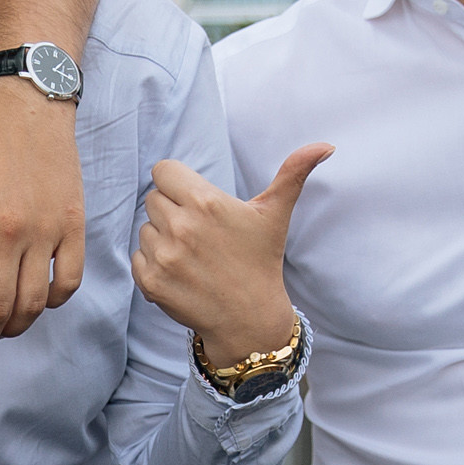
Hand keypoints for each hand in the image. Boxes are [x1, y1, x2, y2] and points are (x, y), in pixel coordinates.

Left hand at [136, 143, 328, 366]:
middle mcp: (181, 226)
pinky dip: (154, 264)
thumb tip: (325, 145)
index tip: (195, 201)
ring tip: (192, 255)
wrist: (249, 319)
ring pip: (146, 228)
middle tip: (200, 233)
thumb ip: (293, 174)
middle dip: (172, 210)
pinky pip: (138, 256)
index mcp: (206, 202)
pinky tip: (181, 273)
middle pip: (153, 198)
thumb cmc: (261, 261)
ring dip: (162, 238)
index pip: (163, 170)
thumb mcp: (274, 215)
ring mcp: (164, 256)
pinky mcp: (151, 282)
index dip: (178, 183)